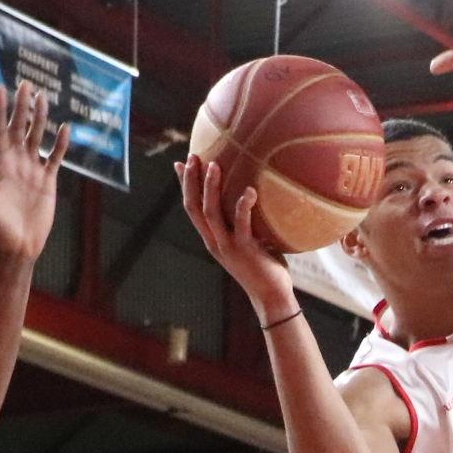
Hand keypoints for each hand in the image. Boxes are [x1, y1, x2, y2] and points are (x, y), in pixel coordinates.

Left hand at [0, 80, 63, 265]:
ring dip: (40, 119)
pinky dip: (60, 144)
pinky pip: (55, 158)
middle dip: (21, 107)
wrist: (17, 248)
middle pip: (19, 129)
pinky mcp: (47, 182)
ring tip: (44, 98)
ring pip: (37, 138)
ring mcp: (32, 171)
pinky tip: (64, 129)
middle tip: (25, 84)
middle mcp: (15, 164)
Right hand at [176, 157, 303, 322]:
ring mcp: (228, 246)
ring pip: (211, 213)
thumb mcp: (247, 242)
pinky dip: (244, 206)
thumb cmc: (264, 266)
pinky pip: (242, 224)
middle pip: (194, 207)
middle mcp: (214, 241)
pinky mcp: (245, 249)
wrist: (271, 296)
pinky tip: (250, 190)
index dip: (184, 186)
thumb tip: (252, 198)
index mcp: (212, 239)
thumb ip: (243, 224)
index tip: (180, 164)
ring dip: (210, 188)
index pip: (191, 209)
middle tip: (193, 157)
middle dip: (190, 181)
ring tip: (213, 165)